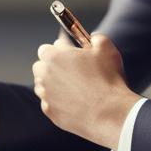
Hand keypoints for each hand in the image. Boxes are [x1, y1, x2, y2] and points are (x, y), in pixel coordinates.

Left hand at [32, 33, 140, 148]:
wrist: (110, 113)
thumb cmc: (108, 80)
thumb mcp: (106, 49)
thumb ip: (95, 38)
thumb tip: (92, 38)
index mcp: (54, 56)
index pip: (46, 48)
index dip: (59, 50)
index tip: (68, 54)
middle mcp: (44, 74)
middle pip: (40, 66)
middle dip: (51, 67)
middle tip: (70, 70)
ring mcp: (45, 94)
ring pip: (42, 85)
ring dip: (53, 84)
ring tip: (73, 87)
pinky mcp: (50, 111)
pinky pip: (48, 103)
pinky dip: (57, 102)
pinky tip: (73, 102)